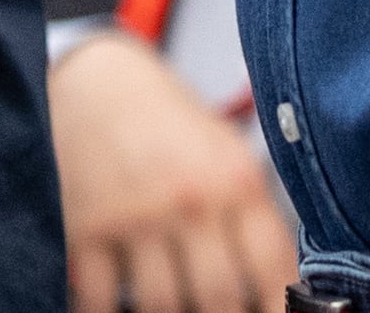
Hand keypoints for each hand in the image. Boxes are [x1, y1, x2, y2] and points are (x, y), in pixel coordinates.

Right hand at [53, 27, 296, 312]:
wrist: (95, 79)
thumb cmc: (168, 125)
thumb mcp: (224, 153)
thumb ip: (250, 217)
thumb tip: (284, 290)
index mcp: (237, 180)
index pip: (273, 265)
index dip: (280, 309)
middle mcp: (191, 198)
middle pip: (221, 297)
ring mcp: (136, 215)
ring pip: (164, 306)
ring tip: (177, 309)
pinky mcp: (85, 227)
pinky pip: (101, 301)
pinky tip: (119, 309)